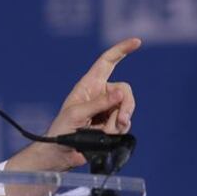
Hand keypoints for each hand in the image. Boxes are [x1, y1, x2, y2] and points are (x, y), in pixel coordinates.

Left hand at [6, 37, 140, 171]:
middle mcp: (101, 94)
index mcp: (89, 84)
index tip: (136, 42)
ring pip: (127, 109)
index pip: (107, 62)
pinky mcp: (112, 124)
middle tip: (121, 121)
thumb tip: (120, 92)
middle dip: (126, 106)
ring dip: (119, 123)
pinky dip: (119, 131)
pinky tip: (106, 136)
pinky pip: (125, 123)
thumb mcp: (77, 113)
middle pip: (125, 91)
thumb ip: (99, 103)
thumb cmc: (61, 130)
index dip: (121, 50)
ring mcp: (108, 109)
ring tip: (103, 133)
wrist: (60, 153)